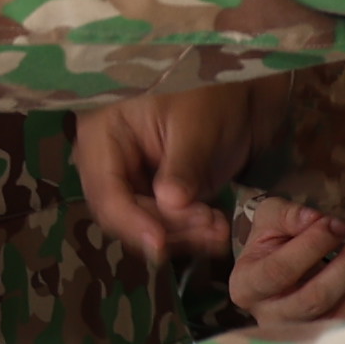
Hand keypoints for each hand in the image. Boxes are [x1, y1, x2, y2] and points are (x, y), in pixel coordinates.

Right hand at [76, 84, 270, 264]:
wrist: (241, 108)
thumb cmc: (213, 102)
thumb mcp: (198, 130)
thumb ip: (183, 167)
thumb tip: (169, 203)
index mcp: (103, 133)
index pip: (106, 190)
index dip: (131, 220)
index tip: (160, 242)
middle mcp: (106, 161)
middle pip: (120, 214)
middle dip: (165, 228)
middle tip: (209, 225)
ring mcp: (128, 182)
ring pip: (141, 227)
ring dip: (180, 235)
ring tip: (219, 228)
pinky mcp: (149, 198)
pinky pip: (160, 226)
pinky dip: (187, 233)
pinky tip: (216, 230)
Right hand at [225, 198, 344, 334]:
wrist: (275, 272)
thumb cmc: (272, 243)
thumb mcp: (270, 219)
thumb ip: (289, 214)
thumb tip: (319, 220)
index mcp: (247, 286)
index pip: (281, 269)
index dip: (314, 245)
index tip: (340, 224)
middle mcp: (269, 316)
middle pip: (315, 298)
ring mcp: (299, 334)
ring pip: (341, 317)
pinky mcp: (326, 341)